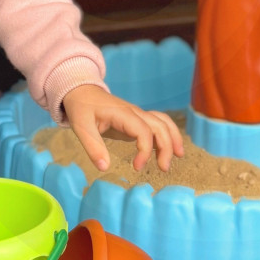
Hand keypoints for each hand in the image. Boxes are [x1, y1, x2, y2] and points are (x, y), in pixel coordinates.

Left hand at [62, 84, 184, 174]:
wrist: (81, 91)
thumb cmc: (81, 108)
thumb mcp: (81, 127)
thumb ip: (93, 147)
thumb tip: (104, 168)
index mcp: (123, 113)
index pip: (144, 131)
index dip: (145, 151)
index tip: (137, 167)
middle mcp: (134, 112)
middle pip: (160, 125)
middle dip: (167, 146)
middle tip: (164, 169)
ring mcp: (137, 115)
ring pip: (163, 122)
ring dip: (172, 138)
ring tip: (178, 157)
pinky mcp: (136, 120)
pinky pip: (157, 124)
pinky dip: (167, 134)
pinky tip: (168, 149)